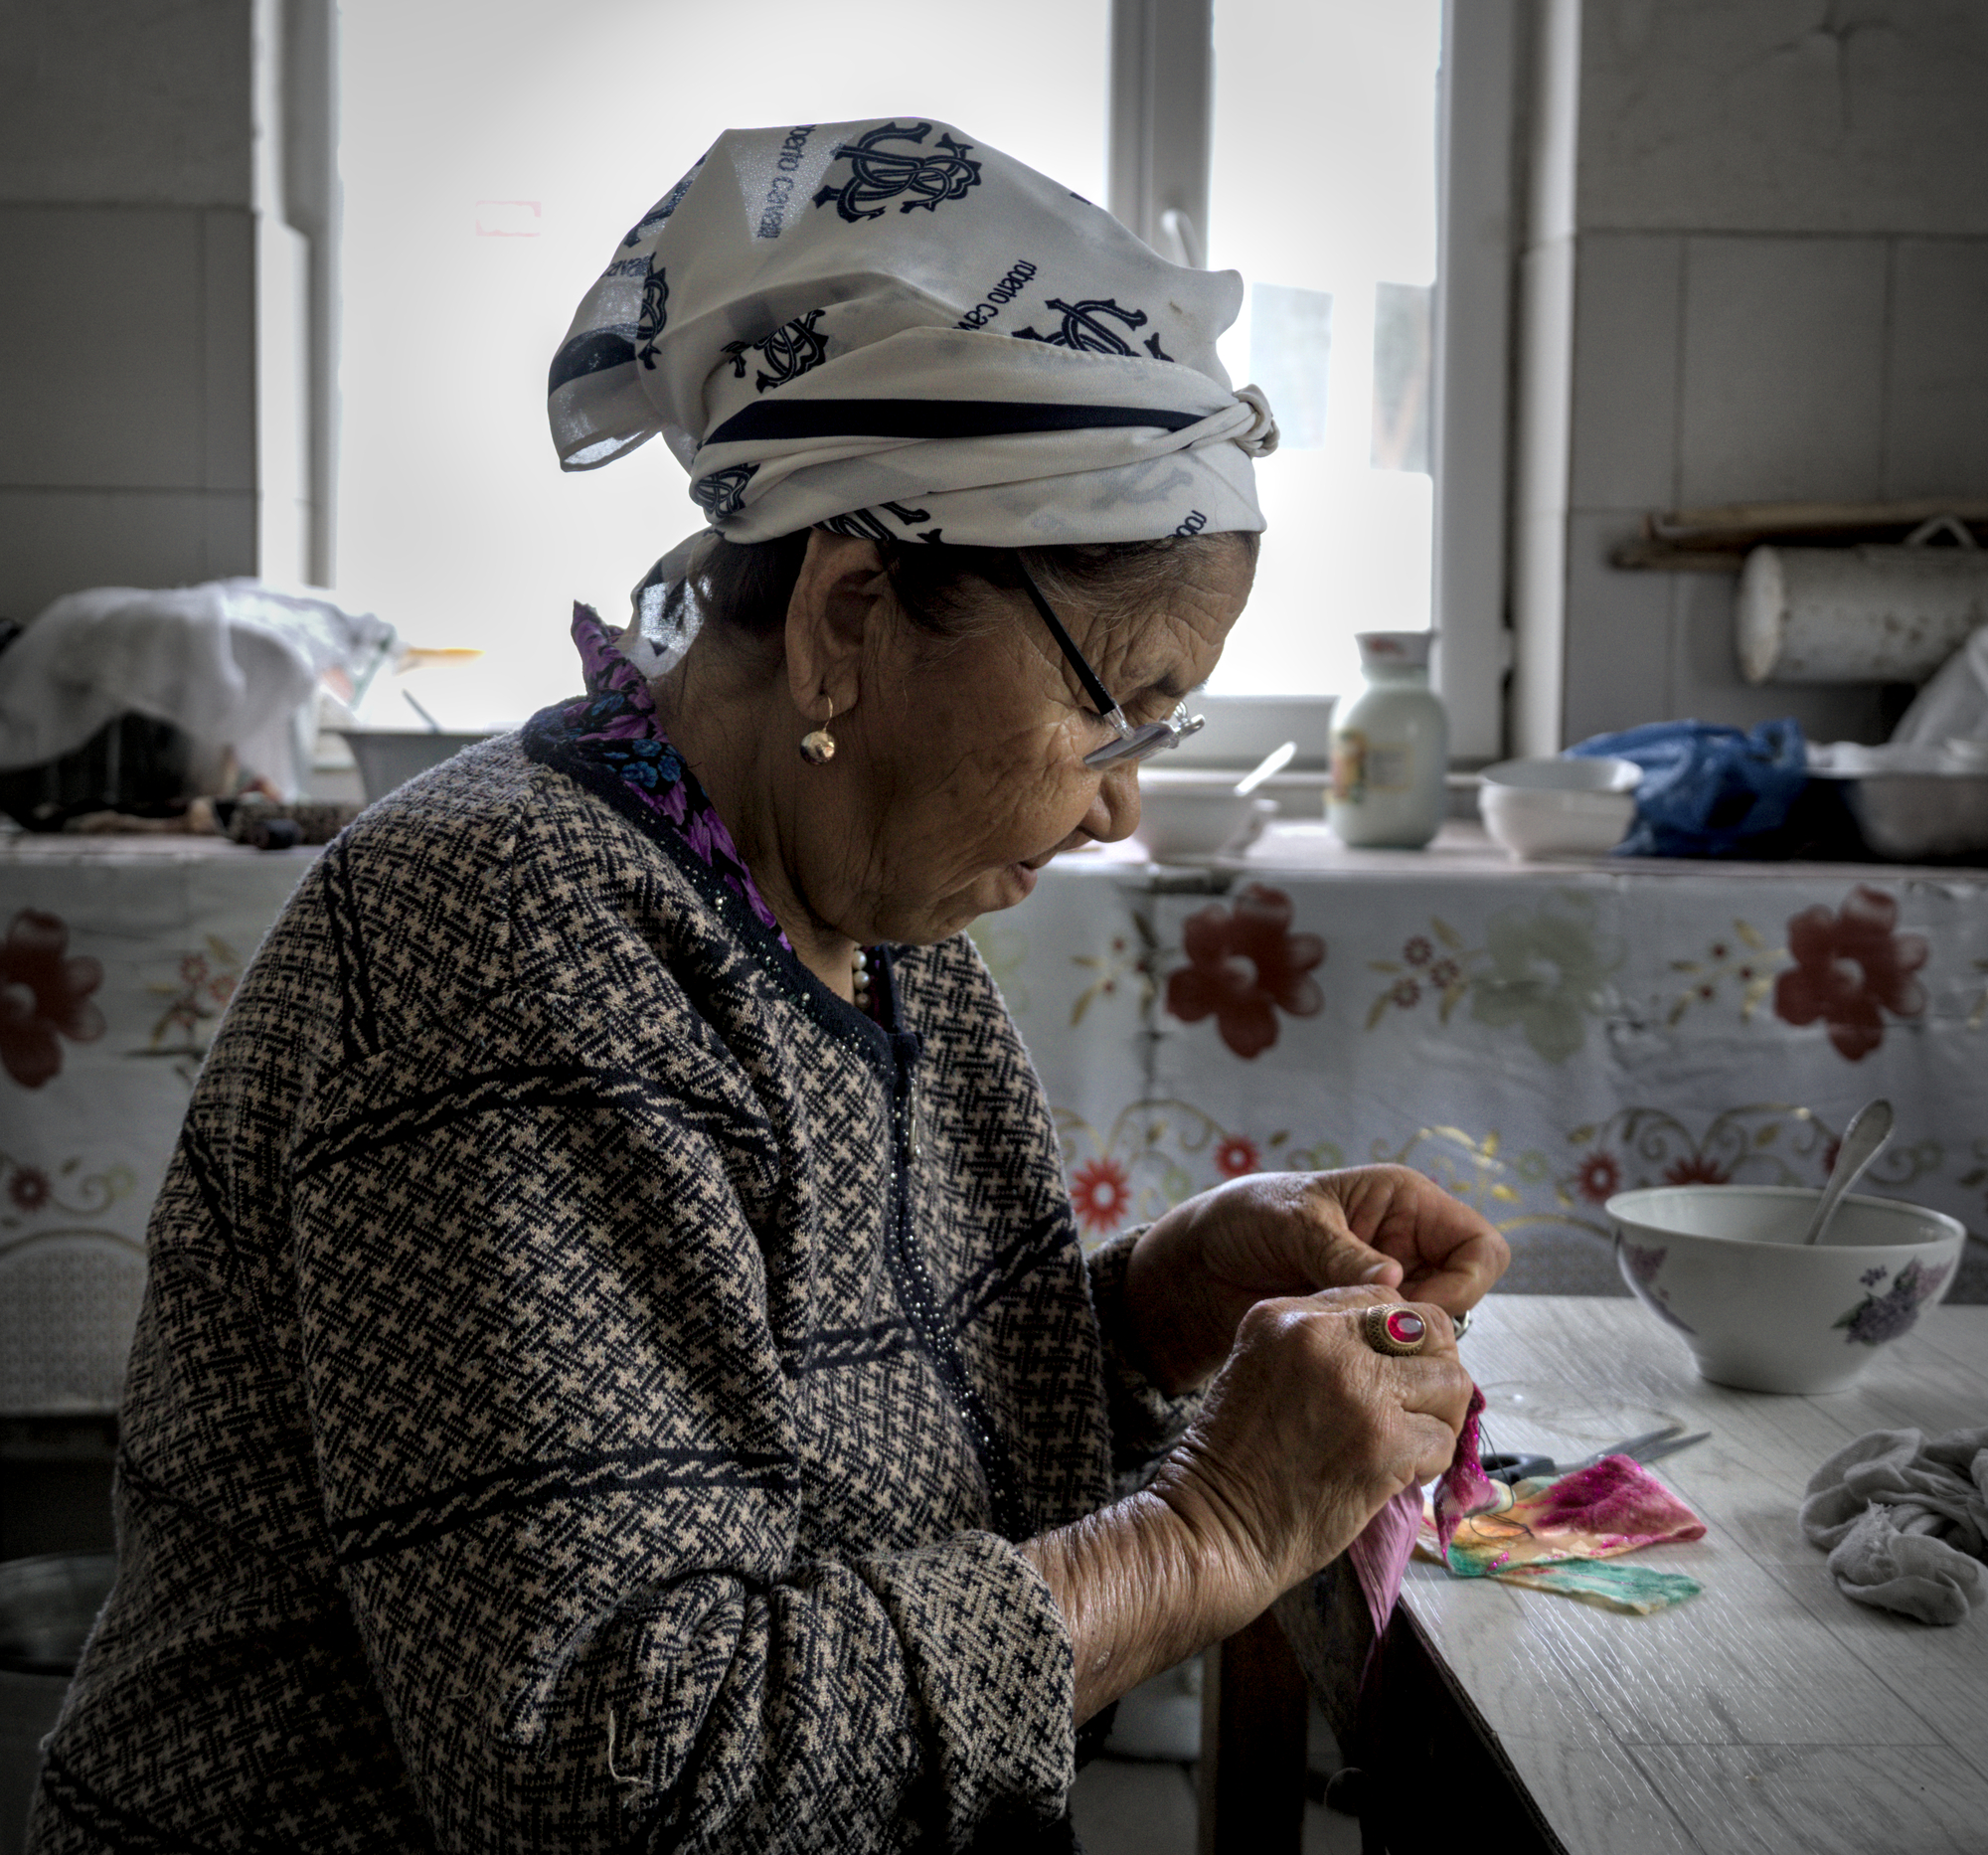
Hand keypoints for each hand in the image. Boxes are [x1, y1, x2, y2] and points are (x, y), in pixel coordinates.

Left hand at [1122, 1167, 1509, 1393]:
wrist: (1201, 1264)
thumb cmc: (1246, 1219)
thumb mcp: (1293, 1223)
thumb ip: (1341, 1252)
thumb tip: (1395, 1282)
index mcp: (1405, 1203)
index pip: (1480, 1247)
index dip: (1463, 1282)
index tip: (1413, 1306)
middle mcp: (1409, 1246)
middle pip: (1466, 1296)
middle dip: (1434, 1324)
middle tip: (1383, 1341)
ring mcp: (1391, 1289)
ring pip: (1435, 1332)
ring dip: (1404, 1347)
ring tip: (1357, 1353)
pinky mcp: (1367, 1326)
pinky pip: (1399, 1353)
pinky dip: (1382, 1363)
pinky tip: (1346, 1367)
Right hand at [1149, 1286, 1473, 1601]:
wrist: (1215, 1527)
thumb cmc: (1238, 1461)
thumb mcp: (1265, 1368)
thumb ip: (1325, 1345)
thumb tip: (1406, 1349)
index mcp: (1285, 1315)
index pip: (1383, 1296)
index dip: (1403, 1341)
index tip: (1392, 1378)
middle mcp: (1321, 1337)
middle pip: (1429, 1327)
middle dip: (1435, 1370)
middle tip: (1419, 1409)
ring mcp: (1355, 1387)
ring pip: (1450, 1380)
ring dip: (1440, 1419)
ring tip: (1409, 1445)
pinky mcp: (1381, 1440)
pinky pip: (1443, 1439)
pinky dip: (1430, 1463)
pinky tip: (1397, 1475)